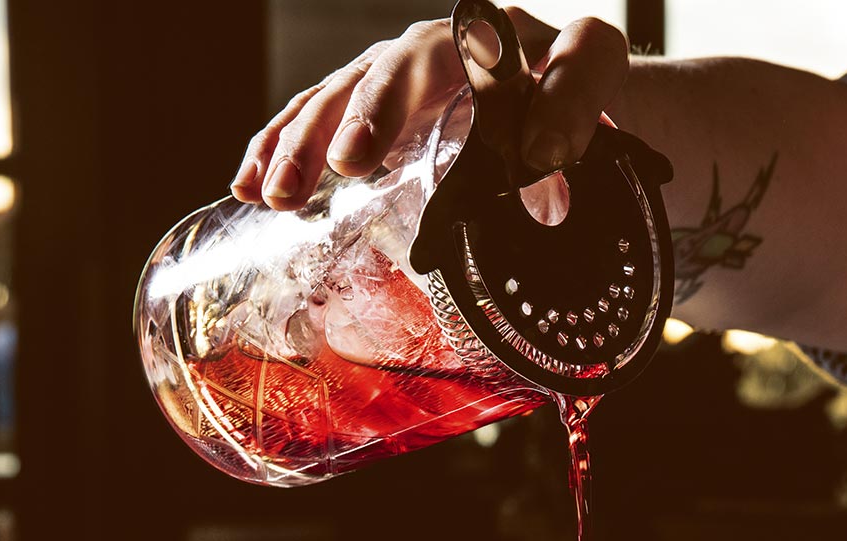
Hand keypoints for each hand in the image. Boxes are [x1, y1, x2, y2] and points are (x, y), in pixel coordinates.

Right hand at [232, 6, 628, 209]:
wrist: (572, 88)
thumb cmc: (579, 74)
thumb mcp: (595, 65)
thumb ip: (575, 97)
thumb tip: (540, 157)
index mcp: (466, 38)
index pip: (416, 65)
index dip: (380, 108)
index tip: (354, 159)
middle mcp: (418, 55)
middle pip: (358, 86)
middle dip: (321, 135)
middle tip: (297, 186)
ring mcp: (390, 85)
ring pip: (328, 104)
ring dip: (292, 149)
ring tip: (268, 196)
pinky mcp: (375, 115)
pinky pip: (318, 123)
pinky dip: (283, 150)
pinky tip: (251, 188)